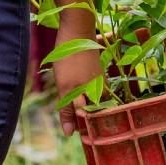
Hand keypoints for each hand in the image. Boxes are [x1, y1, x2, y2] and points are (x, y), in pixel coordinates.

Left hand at [52, 21, 101, 137]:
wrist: (76, 28)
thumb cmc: (70, 57)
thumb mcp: (65, 86)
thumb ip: (67, 109)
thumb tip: (69, 133)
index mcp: (95, 94)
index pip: (93, 121)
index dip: (85, 129)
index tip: (76, 136)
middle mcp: (100, 88)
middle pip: (93, 111)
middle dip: (84, 119)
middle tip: (71, 126)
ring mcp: (98, 77)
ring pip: (91, 99)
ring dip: (82, 106)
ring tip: (71, 111)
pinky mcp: (94, 69)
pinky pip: (90, 87)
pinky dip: (83, 94)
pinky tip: (75, 92)